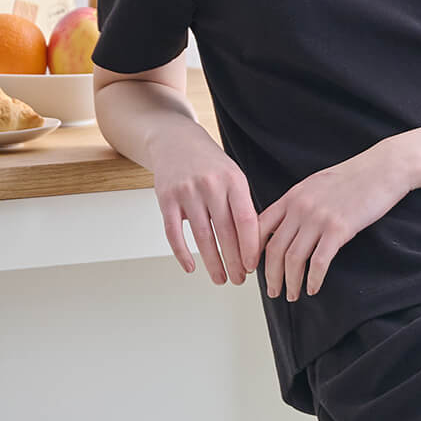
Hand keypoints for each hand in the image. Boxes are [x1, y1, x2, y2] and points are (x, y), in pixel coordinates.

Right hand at [150, 128, 260, 285]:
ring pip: (202, 236)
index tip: (253, 266)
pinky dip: (182, 254)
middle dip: (234, 261)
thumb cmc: (210, 163)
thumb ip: (242, 204)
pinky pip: (174, 233)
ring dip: (212, 262)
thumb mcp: (233, 176)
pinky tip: (191, 268)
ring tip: (220, 278)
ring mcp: (187, 192)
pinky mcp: (166, 199)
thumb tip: (254, 243)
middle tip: (239, 280)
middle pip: (225, 232)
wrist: (176, 141)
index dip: (250, 246)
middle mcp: (210, 185)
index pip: (245, 220)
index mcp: (233, 180)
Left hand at [258, 141, 413, 301]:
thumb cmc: (354, 177)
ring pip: (293, 259)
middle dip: (270, 276)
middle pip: (274, 249)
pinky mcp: (339, 229)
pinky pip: (319, 262)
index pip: (259, 227)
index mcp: (293, 196)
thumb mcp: (317, 184)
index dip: (251, 252)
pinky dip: (313, 279)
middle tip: (273, 291)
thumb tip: (285, 226)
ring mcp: (319, 218)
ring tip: (292, 295)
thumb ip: (299, 202)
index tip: (253, 269)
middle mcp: (301, 207)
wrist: (383, 168)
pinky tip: (313, 288)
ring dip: (290, 282)